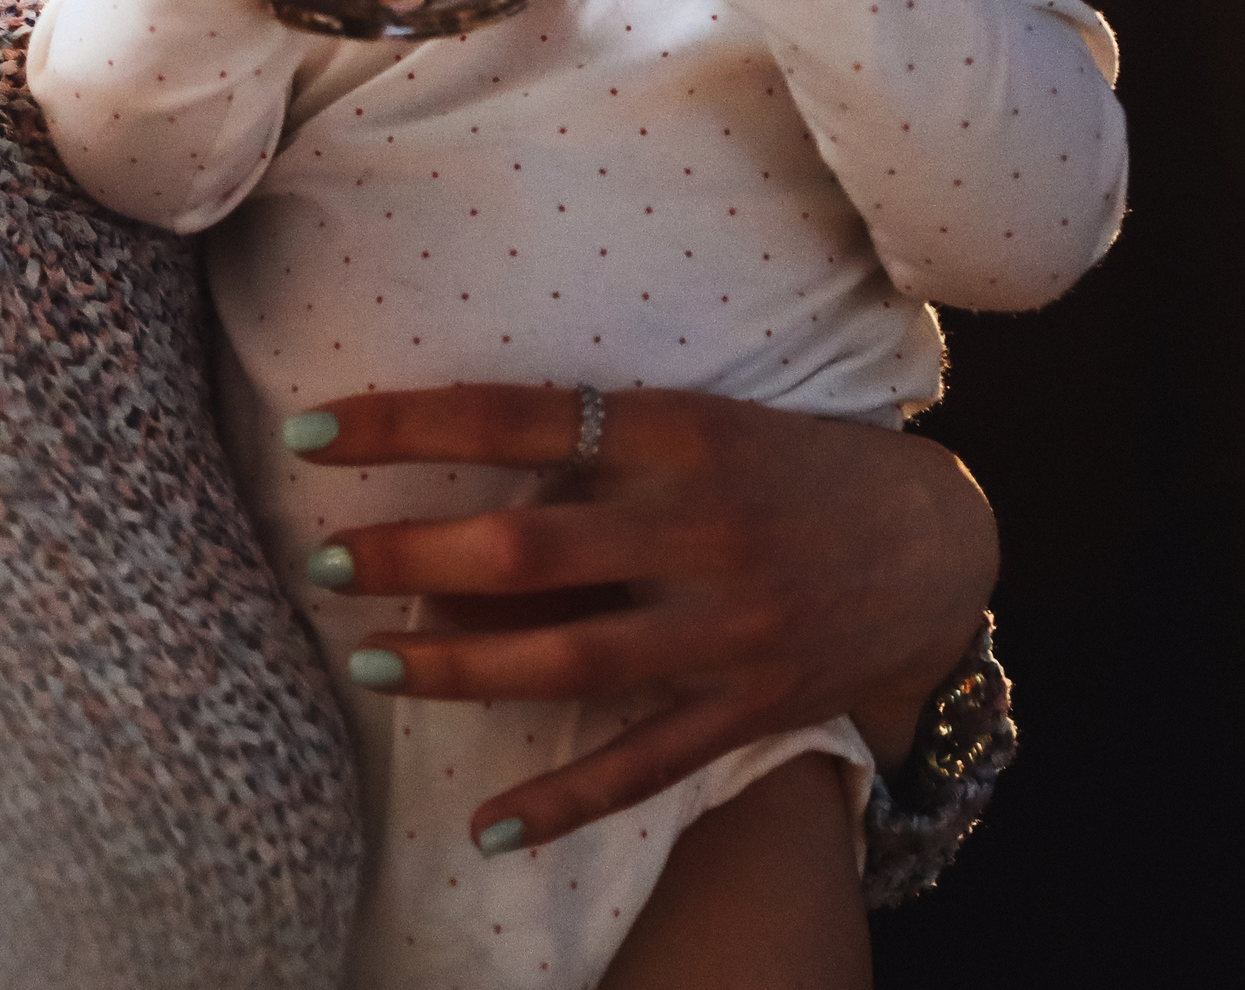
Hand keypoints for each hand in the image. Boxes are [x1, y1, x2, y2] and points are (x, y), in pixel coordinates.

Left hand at [288, 384, 998, 849]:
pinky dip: (565, 801)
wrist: (932, 544)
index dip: (407, 424)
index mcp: (677, 432)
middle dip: (413, 554)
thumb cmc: (782, 466)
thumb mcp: (694, 424)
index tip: (311, 429)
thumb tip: (459, 494)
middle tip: (324, 560)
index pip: (514, 415)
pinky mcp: (749, 707)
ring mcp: (726, 625)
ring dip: (456, 664)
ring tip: (366, 665)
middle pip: (529, 545)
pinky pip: (644, 763)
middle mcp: (698, 526)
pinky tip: (488, 828)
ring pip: (567, 658)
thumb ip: (592, 456)